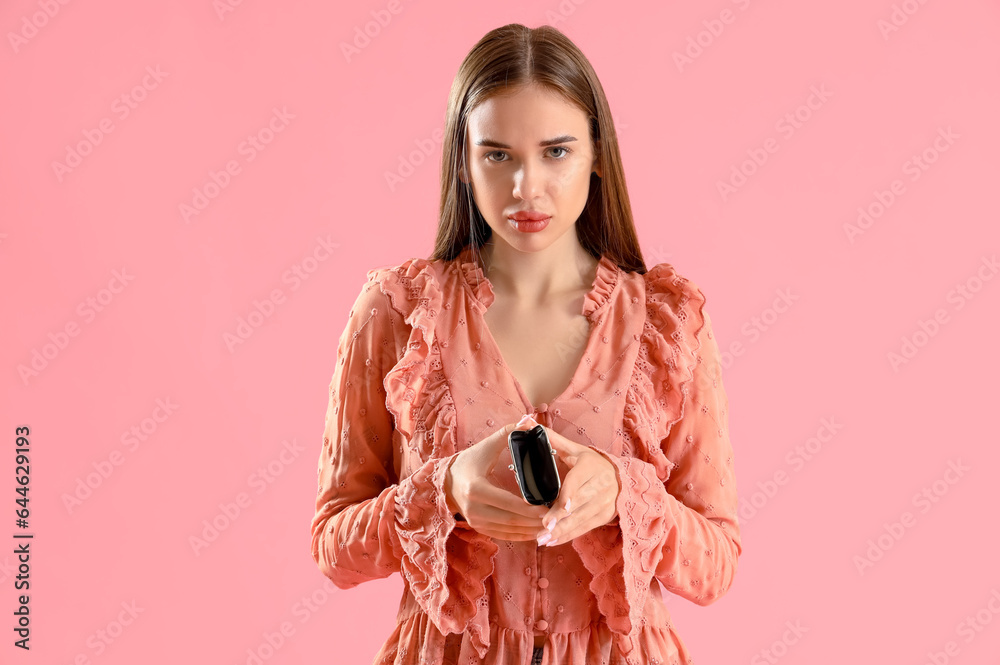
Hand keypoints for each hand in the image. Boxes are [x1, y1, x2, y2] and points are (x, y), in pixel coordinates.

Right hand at [444, 418, 549, 540]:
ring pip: (509, 531)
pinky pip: (504, 535)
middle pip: (510, 520)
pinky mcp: (479, 529)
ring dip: (531, 530)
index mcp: (475, 488)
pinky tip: (537, 530)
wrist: (446, 481)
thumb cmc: (470, 462)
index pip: (507, 502)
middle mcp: (473, 509)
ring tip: (552, 524)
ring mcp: (476, 522)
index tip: (549, 507)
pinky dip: (522, 535)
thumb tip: (528, 421)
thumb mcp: (486, 447)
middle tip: (556, 517)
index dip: (529, 508)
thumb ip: (507, 434)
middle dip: (535, 521)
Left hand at [535, 425, 620, 547]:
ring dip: (562, 531)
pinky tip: (553, 541)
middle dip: (560, 517)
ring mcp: (605, 503)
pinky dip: (569, 536)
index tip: (559, 506)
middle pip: (578, 504)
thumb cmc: (590, 462)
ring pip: (581, 519)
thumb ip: (550, 439)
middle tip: (543, 528)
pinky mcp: (605, 516)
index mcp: (591, 466)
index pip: (577, 481)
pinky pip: (585, 528)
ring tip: (542, 539)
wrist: (622, 477)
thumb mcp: (574, 449)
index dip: (569, 495)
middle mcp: (601, 485)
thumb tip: (526, 422)